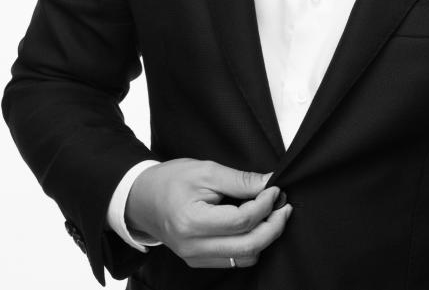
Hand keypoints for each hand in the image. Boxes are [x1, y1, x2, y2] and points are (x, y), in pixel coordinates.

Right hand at [124, 158, 291, 267]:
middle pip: (248, 246)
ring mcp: (195, 258)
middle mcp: (194, 247)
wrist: (141, 198)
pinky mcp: (198, 261)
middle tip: (284, 206)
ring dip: (265, 237)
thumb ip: (239, 180)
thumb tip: (269, 183)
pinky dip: (251, 245)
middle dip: (273, 226)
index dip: (264, 205)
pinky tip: (256, 225)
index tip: (276, 189)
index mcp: (192, 222)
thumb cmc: (170, 180)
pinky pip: (234, 260)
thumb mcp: (206, 170)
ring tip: (272, 214)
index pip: (241, 221)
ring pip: (244, 258)